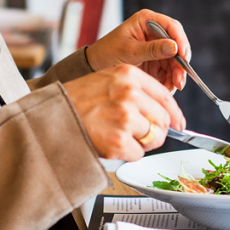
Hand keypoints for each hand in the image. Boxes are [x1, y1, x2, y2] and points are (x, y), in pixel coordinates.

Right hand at [63, 65, 185, 160]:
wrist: (50, 117)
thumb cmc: (75, 101)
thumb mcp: (106, 81)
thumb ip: (134, 90)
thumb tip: (164, 112)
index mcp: (128, 75)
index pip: (165, 96)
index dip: (175, 114)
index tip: (179, 124)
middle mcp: (130, 94)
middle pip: (163, 120)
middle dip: (156, 132)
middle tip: (141, 136)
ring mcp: (125, 117)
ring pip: (153, 138)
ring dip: (140, 143)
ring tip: (118, 136)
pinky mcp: (119, 141)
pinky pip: (138, 154)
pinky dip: (127, 154)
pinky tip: (110, 144)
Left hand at [85, 9, 189, 91]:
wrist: (95, 66)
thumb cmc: (107, 52)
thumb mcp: (129, 51)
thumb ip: (152, 49)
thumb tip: (174, 47)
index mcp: (147, 21)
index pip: (171, 27)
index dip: (181, 40)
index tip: (183, 55)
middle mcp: (154, 32)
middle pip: (177, 46)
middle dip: (179, 64)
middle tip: (179, 80)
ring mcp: (156, 47)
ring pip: (174, 61)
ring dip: (176, 75)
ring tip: (172, 87)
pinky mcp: (156, 61)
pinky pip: (168, 71)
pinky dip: (169, 80)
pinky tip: (167, 88)